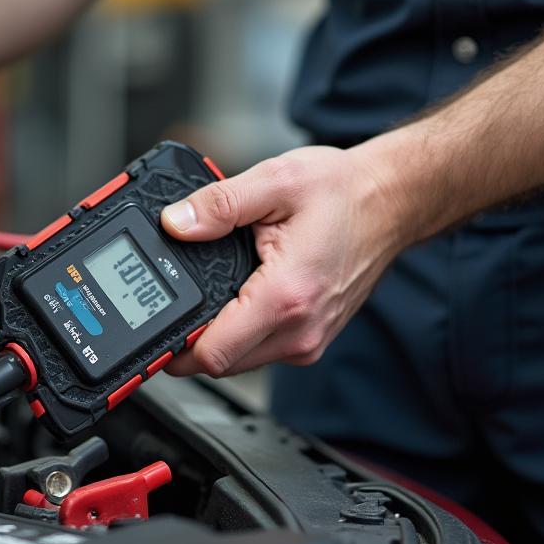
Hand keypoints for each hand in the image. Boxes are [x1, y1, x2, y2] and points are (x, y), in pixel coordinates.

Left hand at [160, 146, 408, 376]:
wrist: (391, 201)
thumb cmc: (344, 192)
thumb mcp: (276, 180)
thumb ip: (219, 203)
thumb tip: (176, 223)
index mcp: (287, 297)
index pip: (212, 353)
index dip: (173, 345)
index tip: (151, 325)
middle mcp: (300, 329)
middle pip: (220, 363)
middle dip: (188, 340)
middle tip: (168, 301)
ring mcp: (308, 339)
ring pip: (239, 359)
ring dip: (214, 336)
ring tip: (205, 294)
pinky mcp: (310, 337)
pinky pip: (259, 348)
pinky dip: (238, 331)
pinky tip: (235, 297)